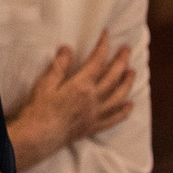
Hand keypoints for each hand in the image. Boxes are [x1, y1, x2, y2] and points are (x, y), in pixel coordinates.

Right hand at [7, 40, 135, 169]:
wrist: (39, 137)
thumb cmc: (39, 109)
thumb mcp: (45, 84)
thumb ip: (58, 66)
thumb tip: (67, 49)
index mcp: (82, 86)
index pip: (97, 62)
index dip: (103, 46)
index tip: (106, 34)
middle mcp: (94, 99)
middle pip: (113, 77)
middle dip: (121, 60)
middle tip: (127, 49)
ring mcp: (96, 114)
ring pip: (118, 96)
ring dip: (127, 82)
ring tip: (132, 71)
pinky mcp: (94, 126)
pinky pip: (115, 118)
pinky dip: (124, 111)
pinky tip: (130, 105)